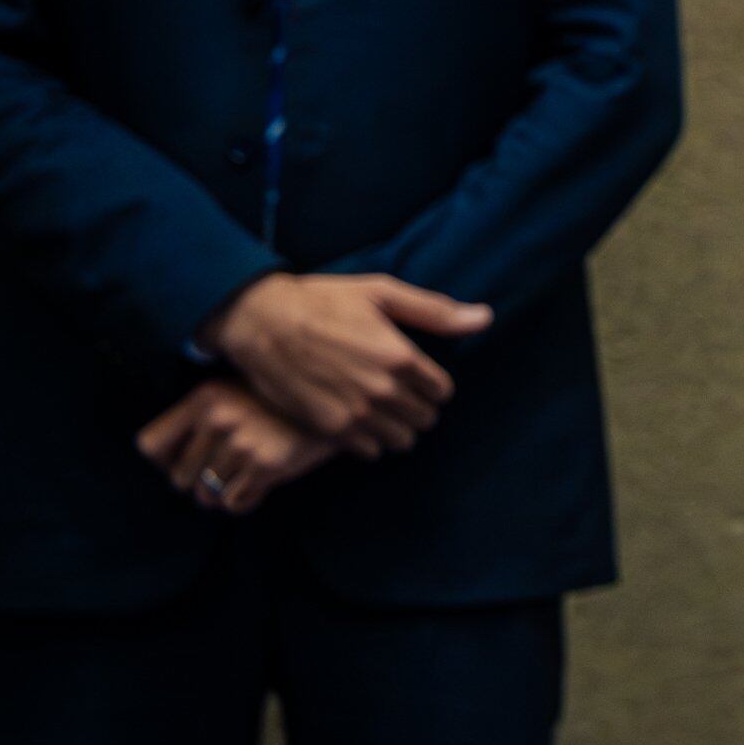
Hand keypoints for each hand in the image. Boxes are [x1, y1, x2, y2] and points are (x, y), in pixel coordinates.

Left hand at [136, 379, 336, 514]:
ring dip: (222, 495)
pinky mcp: (267, 465)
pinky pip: (235, 503)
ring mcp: (242, 443)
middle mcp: (217, 419)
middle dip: (199, 483)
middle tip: (222, 474)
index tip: (184, 462)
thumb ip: (199, 418)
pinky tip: (259, 485)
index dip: (164, 462)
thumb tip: (167, 462)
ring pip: (207, 495)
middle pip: (179, 478)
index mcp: (203, 398)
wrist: (335, 404)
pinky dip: (245, 501)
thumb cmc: (276, 404)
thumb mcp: (232, 394)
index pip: (150, 445)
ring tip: (242, 478)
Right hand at [199, 272, 492, 455]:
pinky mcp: (329, 429)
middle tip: (400, 393)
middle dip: (418, 407)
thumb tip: (485, 318)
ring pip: (401, 440)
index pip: (442, 391)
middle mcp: (383, 390)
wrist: (259, 320)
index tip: (417, 376)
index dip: (432, 384)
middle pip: (425, 419)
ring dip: (396, 427)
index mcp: (401, 357)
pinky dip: (368, 440)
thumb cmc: (321, 300)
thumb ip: (435, 312)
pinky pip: (368, 451)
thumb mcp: (381, 293)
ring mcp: (356, 413)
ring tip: (380, 409)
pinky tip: (357, 420)